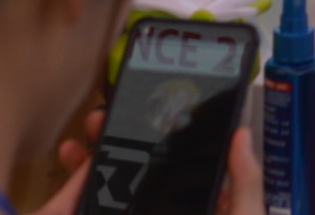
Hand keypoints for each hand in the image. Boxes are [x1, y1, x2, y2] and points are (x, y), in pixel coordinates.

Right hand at [37, 114, 258, 214]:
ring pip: (110, 196)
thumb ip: (246, 188)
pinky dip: (81, 199)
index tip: (134, 110)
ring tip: (74, 147)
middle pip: (137, 176)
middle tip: (97, 122)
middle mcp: (169, 212)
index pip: (175, 166)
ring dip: (91, 171)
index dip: (154, 137)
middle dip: (114, 147)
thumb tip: (242, 134)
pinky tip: (68, 179)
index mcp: (197, 208)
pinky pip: (98, 211)